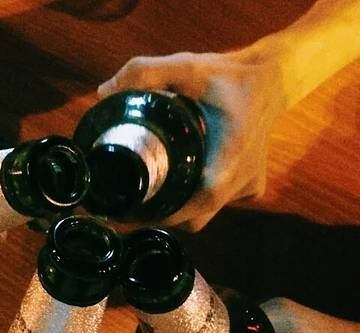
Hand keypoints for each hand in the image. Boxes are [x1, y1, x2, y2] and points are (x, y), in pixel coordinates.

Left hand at [97, 47, 286, 230]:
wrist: (274, 78)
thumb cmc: (229, 76)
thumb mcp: (187, 67)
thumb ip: (145, 72)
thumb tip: (103, 93)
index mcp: (229, 157)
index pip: (193, 205)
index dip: (161, 215)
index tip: (130, 213)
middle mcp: (241, 180)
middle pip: (194, 219)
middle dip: (162, 216)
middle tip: (131, 202)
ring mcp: (248, 187)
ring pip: (206, 214)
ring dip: (179, 210)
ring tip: (150, 194)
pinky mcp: (252, 187)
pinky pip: (219, 204)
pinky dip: (199, 199)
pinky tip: (183, 183)